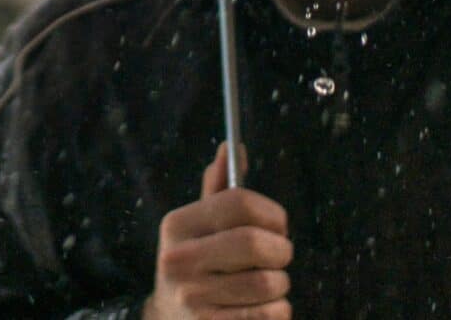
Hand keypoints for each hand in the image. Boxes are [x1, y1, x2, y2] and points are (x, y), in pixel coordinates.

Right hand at [141, 142, 292, 319]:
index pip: (239, 202)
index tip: (277, 225)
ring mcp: (193, 297)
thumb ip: (219, 189)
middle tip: (278, 255)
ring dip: (280, 284)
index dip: (272, 213)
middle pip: (255, 242)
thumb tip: (231, 148)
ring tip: (265, 284)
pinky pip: (272, 313)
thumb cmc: (197, 262)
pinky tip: (259, 306)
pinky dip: (277, 310)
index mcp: (177, 224)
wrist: (170, 317)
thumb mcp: (199, 225)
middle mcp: (179, 259)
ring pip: (269, 282)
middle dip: (280, 250)